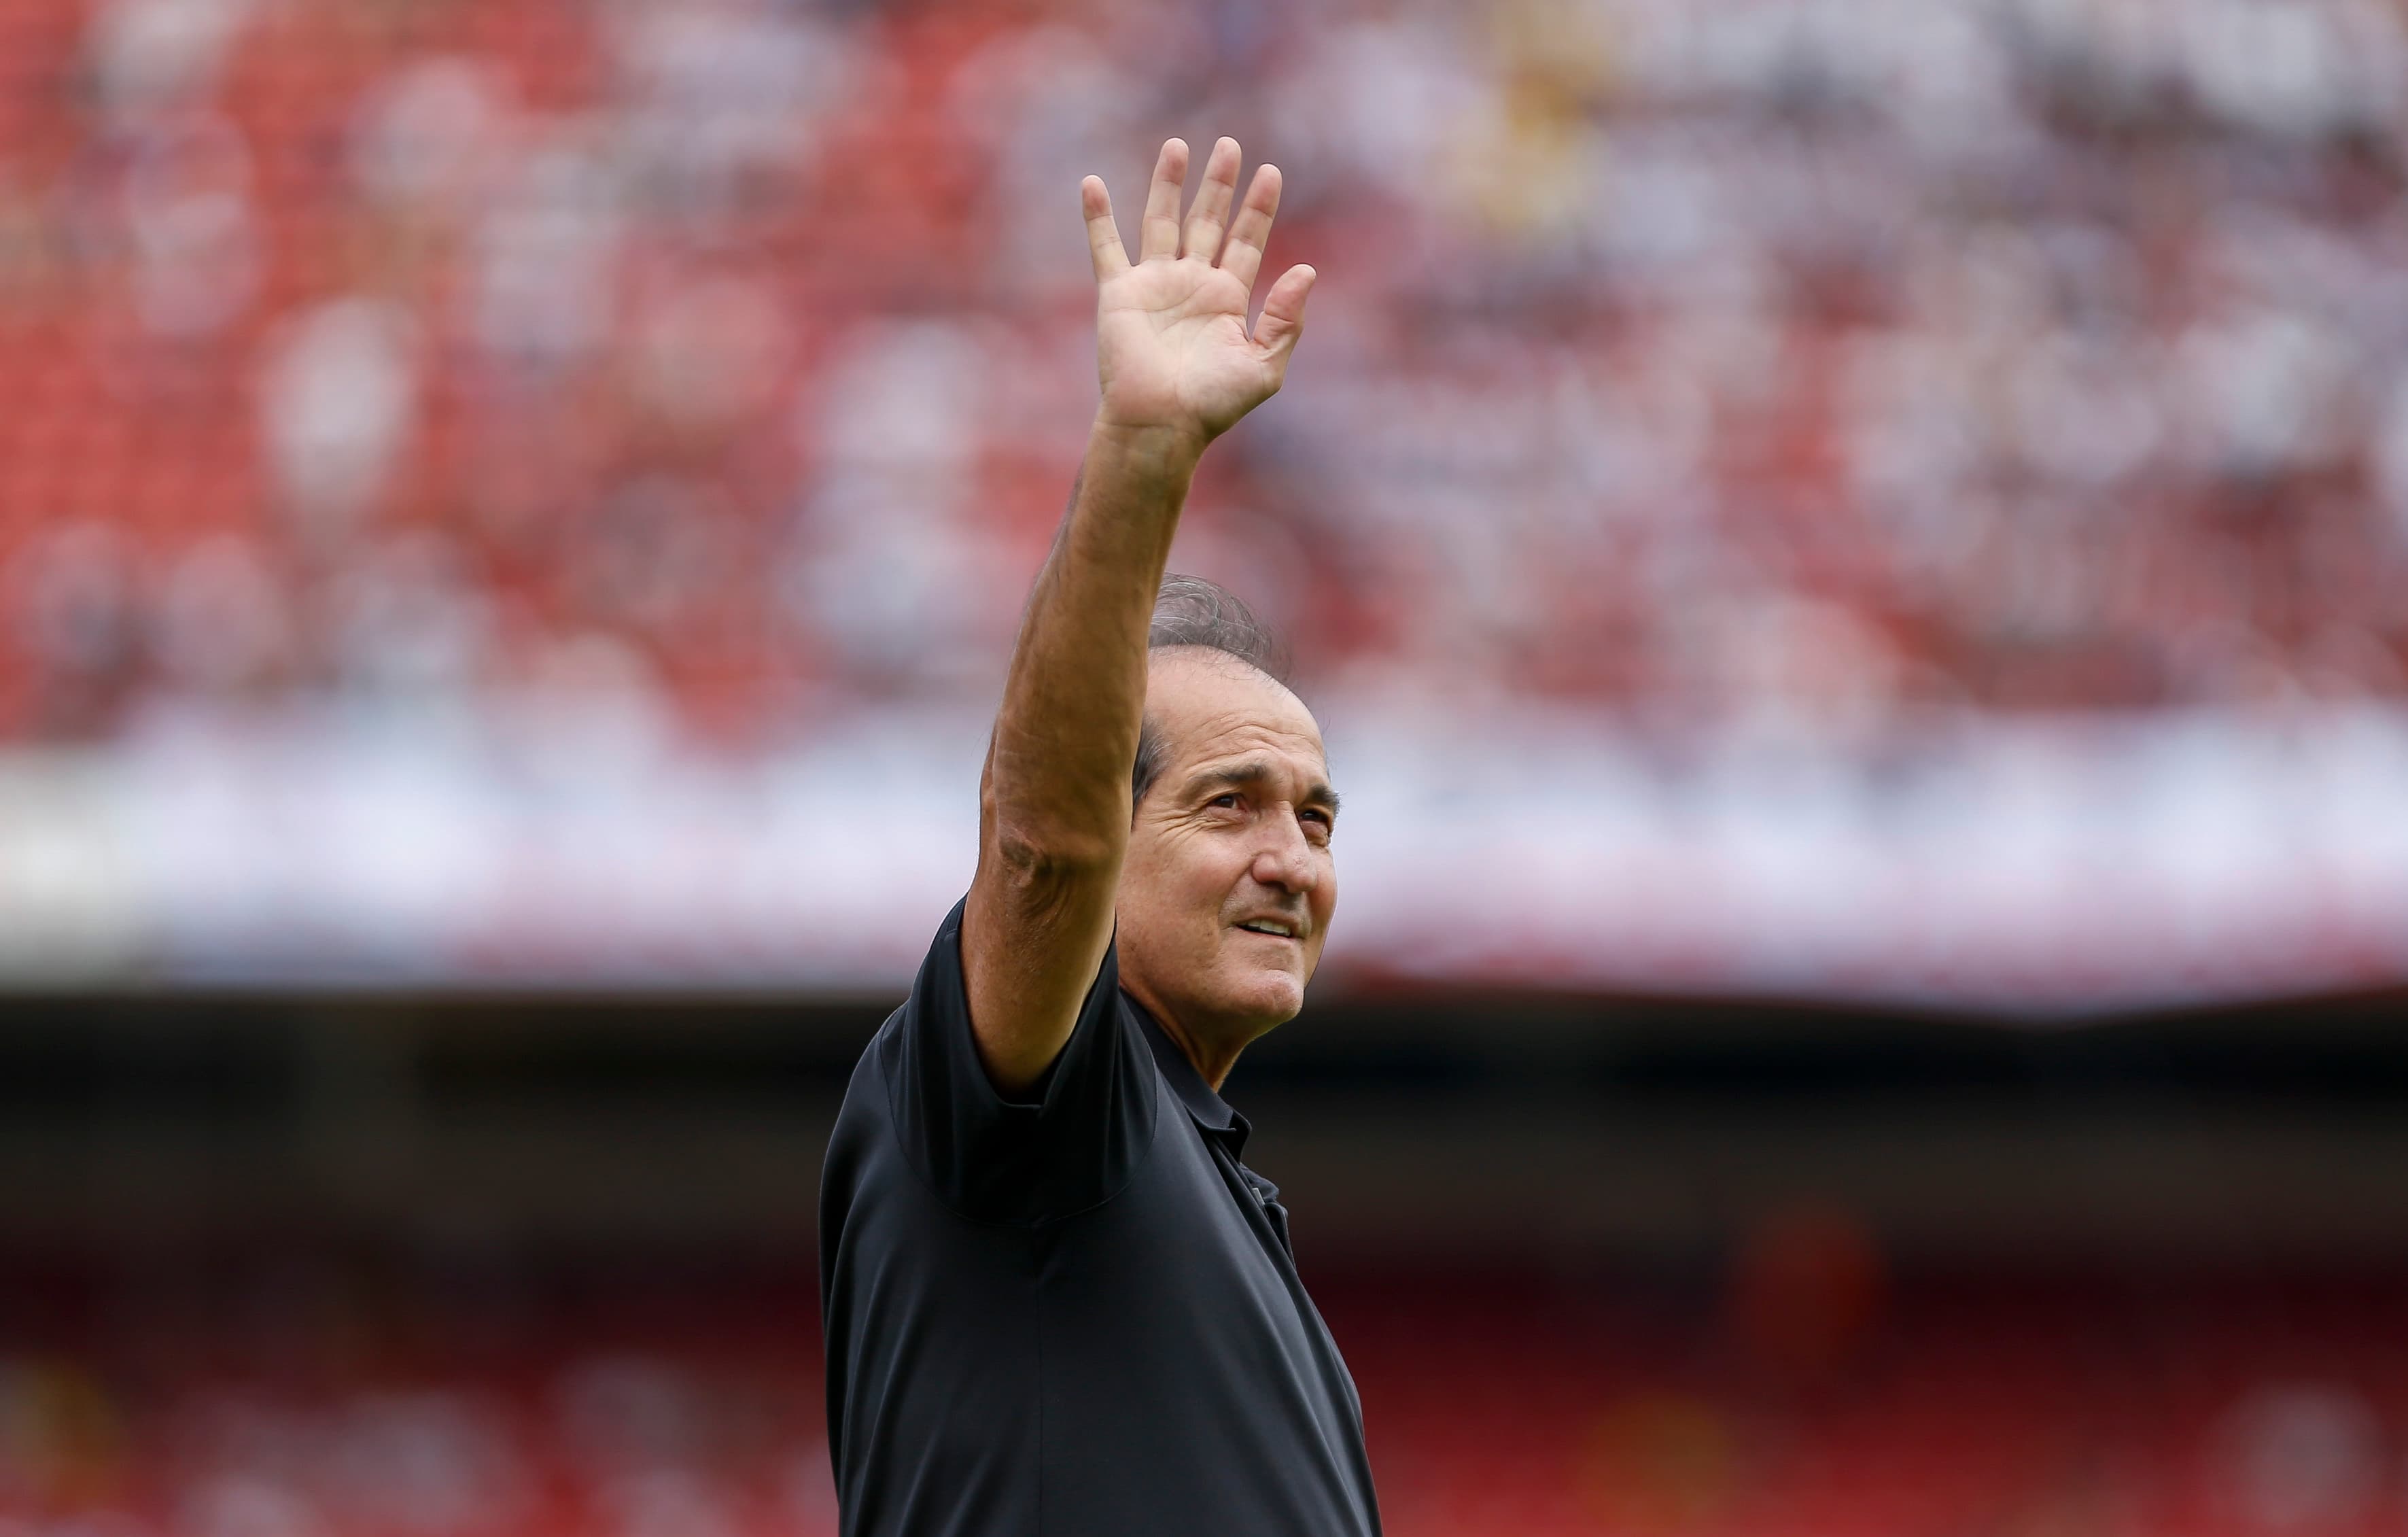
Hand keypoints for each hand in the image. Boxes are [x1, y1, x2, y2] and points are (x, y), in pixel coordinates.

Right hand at [1083, 137, 1315, 451]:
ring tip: (1177, 146)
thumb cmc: (1212, 405)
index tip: (1270, 172)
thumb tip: (1307, 271)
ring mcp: (1154, 285)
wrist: (1159, 424)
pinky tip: (1092, 184)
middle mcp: (1192, 285)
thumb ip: (1286, 320)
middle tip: (1230, 145)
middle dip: (1219, 184)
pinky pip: (1106, 247)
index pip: (1246, 242)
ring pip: (1162, 221)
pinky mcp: (1119, 293)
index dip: (1258, 208)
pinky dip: (1097, 216)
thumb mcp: (1264, 367)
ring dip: (1168, 183)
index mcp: (1228, 300)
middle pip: (1208, 221)